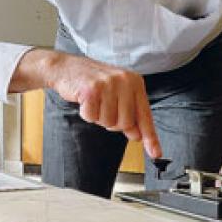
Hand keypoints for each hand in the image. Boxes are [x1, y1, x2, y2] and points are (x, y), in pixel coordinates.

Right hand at [12, 49, 160, 157]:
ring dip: (98, 117)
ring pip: (108, 122)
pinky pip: (92, 117)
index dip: (150, 137)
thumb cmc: (92, 82)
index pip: (145, 115)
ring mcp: (108, 84)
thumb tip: (138, 135)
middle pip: (125, 123)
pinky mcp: (91, 89)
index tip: (156, 153)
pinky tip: (84, 100)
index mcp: (135, 82)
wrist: (66, 67)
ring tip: (93, 101)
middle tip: (103, 107)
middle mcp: (124, 81)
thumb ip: (129, 114)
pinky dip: (86, 113)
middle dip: (112, 122)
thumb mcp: (116, 95)